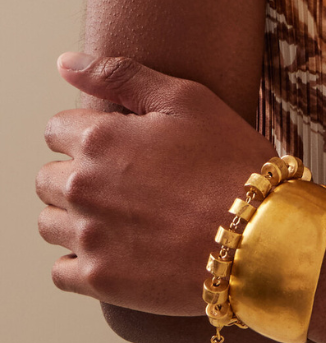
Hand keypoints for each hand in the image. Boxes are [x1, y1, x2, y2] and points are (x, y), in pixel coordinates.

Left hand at [37, 53, 273, 315]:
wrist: (260, 232)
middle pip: (48, 178)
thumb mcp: (187, 99)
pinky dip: (81, 260)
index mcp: (99, 137)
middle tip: (127, 181)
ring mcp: (88, 235)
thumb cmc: (231, 160)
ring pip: (49, 223)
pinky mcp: (98, 279)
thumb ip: (121, 76)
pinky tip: (118, 249)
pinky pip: (61, 271)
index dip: (88, 132)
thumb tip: (66, 62)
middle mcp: (83, 186)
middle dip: (78, 175)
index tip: (122, 144)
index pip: (56, 130)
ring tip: (124, 215)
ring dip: (75, 217)